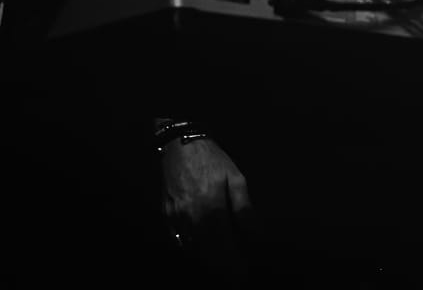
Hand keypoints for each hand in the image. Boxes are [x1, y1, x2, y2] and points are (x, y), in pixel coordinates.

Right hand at [160, 136, 256, 275]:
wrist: (180, 145)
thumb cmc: (212, 159)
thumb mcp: (235, 177)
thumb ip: (244, 207)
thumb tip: (255, 233)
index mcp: (211, 209)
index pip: (224, 246)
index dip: (233, 264)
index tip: (242, 276)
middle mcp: (191, 219)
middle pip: (207, 254)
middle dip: (222, 268)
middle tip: (234, 278)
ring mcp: (176, 219)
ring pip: (193, 250)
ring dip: (208, 262)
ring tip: (222, 269)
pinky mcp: (167, 217)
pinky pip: (180, 241)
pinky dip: (192, 250)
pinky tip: (202, 253)